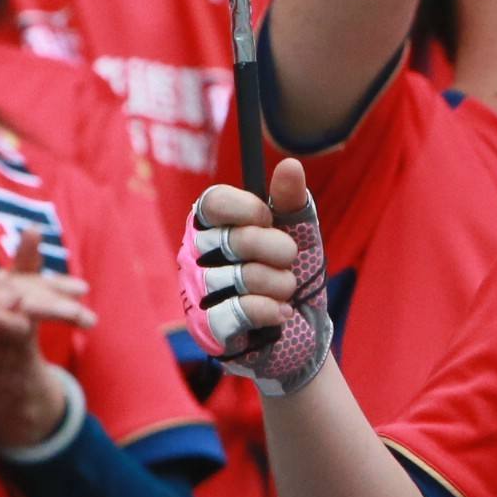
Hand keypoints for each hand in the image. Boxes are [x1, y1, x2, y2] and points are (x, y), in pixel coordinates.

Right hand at [182, 159, 334, 396]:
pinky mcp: (205, 327)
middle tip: (287, 260)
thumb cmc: (291, 273)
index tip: (268, 218)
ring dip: (280, 285)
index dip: (247, 209)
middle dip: (278, 250)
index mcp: (211, 226)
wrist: (301, 331)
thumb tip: (291, 164)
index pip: (213, 201)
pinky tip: (280, 313)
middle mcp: (195, 256)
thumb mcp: (299, 232)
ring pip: (241, 277)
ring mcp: (196, 292)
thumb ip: (292, 200)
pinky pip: (238, 311)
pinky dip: (269, 310)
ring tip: (284, 292)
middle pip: (235, 239)